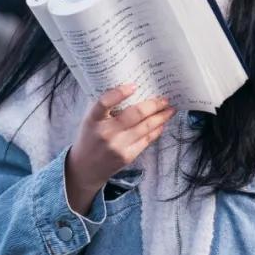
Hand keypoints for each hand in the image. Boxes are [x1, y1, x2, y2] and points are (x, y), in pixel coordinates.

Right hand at [64, 84, 174, 214]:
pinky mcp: (127, 157)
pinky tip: (161, 123)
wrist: (85, 168)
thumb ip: (104, 105)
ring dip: (161, 117)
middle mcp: (106, 133)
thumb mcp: (90, 119)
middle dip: (154, 105)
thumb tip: (129, 88)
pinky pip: (146, 140)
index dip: (120, 93)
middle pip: (135, 114)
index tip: (134, 86)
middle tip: (165, 99)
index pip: (104, 102)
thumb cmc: (90, 137)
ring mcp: (118, 146)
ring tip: (169, 110)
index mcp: (93, 120)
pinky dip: (156, 130)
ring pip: (145, 127)